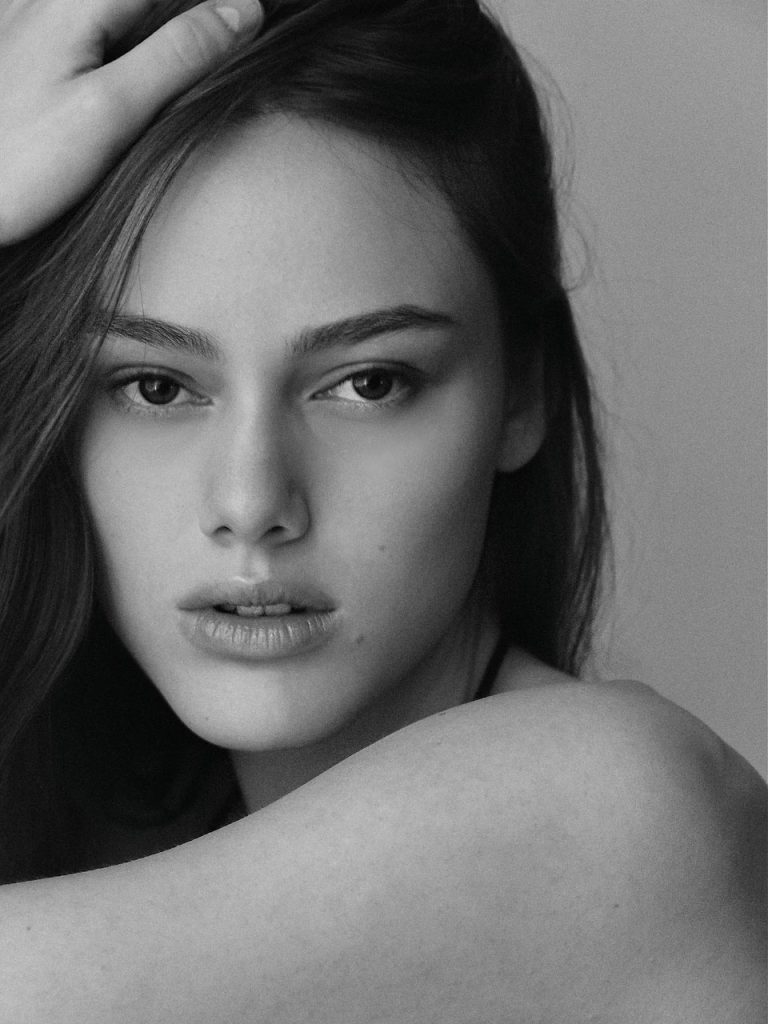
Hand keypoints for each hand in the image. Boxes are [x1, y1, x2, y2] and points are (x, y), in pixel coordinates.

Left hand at [0, 0, 262, 244]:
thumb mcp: (112, 111)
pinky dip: (121, 36)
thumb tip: (243, 12)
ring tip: (198, 49)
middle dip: (191, 15)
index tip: (259, 21)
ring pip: (114, 10)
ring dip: (159, 25)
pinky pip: (85, 24)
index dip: (221, 5)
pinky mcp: (20, 48)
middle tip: (241, 33)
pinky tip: (133, 67)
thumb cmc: (22, 162)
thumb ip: (177, 57)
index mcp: (78, 3)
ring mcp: (29, 20)